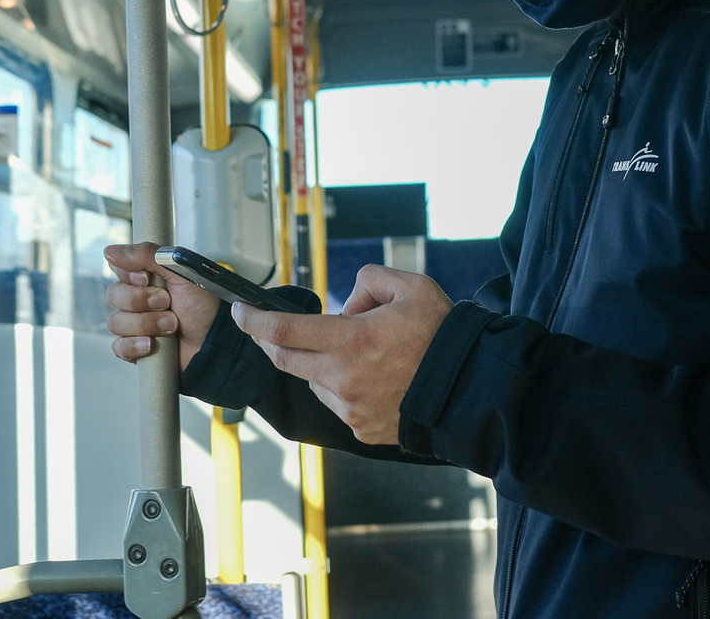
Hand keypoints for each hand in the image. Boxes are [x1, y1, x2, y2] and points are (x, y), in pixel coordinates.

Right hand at [105, 242, 220, 367]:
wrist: (215, 340)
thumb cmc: (204, 306)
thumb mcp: (180, 271)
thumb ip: (148, 255)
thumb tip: (112, 251)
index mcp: (146, 278)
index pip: (118, 269)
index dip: (130, 276)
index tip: (147, 278)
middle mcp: (137, 299)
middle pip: (114, 296)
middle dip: (142, 301)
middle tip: (166, 303)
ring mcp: (135, 324)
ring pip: (115, 322)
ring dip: (146, 324)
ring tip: (170, 325)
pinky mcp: (135, 348)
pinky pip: (118, 347)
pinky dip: (134, 345)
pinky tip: (151, 344)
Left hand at [232, 265, 451, 444]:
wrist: (469, 389)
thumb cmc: (443, 338)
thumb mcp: (411, 286)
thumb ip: (370, 281)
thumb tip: (348, 303)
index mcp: (351, 341)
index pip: (283, 331)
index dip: (254, 321)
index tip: (240, 313)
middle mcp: (343, 378)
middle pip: (285, 360)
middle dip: (270, 342)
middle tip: (267, 328)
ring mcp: (350, 408)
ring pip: (313, 381)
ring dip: (317, 364)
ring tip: (355, 353)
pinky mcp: (360, 429)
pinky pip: (337, 404)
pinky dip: (341, 387)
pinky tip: (369, 378)